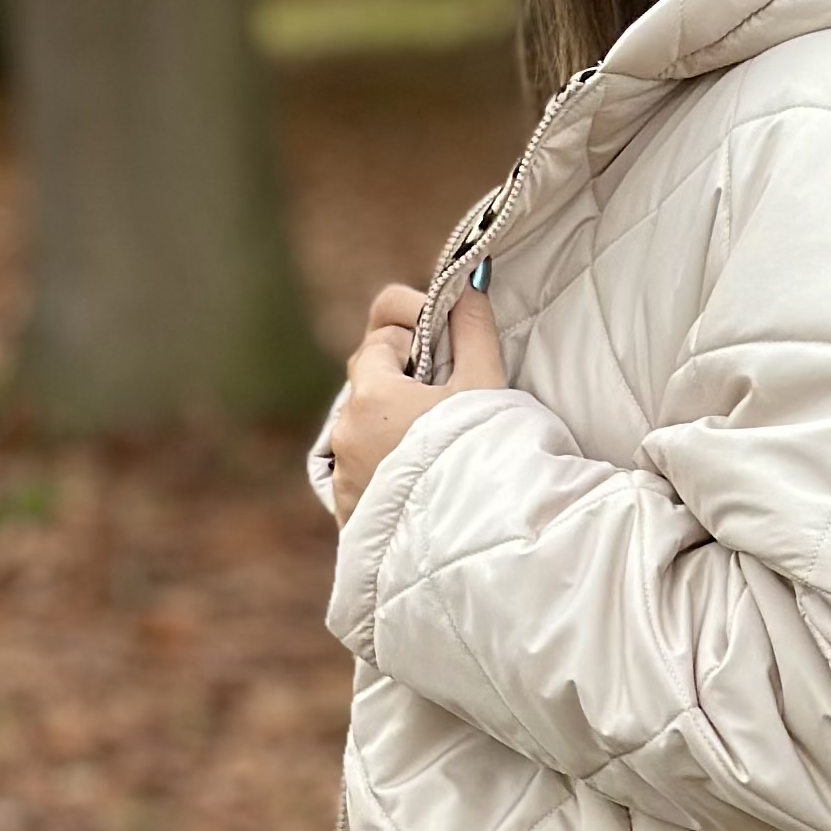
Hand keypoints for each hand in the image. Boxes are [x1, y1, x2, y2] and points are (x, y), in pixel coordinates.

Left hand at [325, 277, 505, 519]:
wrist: (476, 544)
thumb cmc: (484, 458)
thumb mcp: (486, 386)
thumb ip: (473, 329)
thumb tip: (466, 286)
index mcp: (373, 394)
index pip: (380, 335)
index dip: (411, 327)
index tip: (443, 340)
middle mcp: (347, 432)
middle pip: (370, 379)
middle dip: (406, 374)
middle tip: (451, 389)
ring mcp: (344, 475)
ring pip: (367, 426)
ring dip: (398, 421)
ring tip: (444, 440)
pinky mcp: (351, 511)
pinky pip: (366, 470)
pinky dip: (391, 463)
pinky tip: (429, 477)